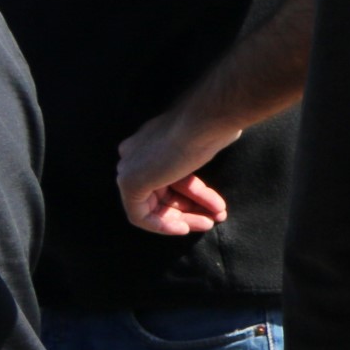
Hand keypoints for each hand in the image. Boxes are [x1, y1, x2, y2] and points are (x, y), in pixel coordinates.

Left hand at [117, 106, 238, 234]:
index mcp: (150, 141)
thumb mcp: (207, 142)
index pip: (169, 176)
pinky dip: (162, 225)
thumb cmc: (212, 127)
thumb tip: (220, 145)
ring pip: (154, 205)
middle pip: (162, 193)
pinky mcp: (129, 183)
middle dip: (190, 209)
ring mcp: (129, 167)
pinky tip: (184, 228)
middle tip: (216, 217)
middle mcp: (135, 153)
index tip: (214, 204)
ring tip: (210, 223)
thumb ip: (200, 152)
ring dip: (184, 218)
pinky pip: (140, 215)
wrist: (205, 121)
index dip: (193, 195)